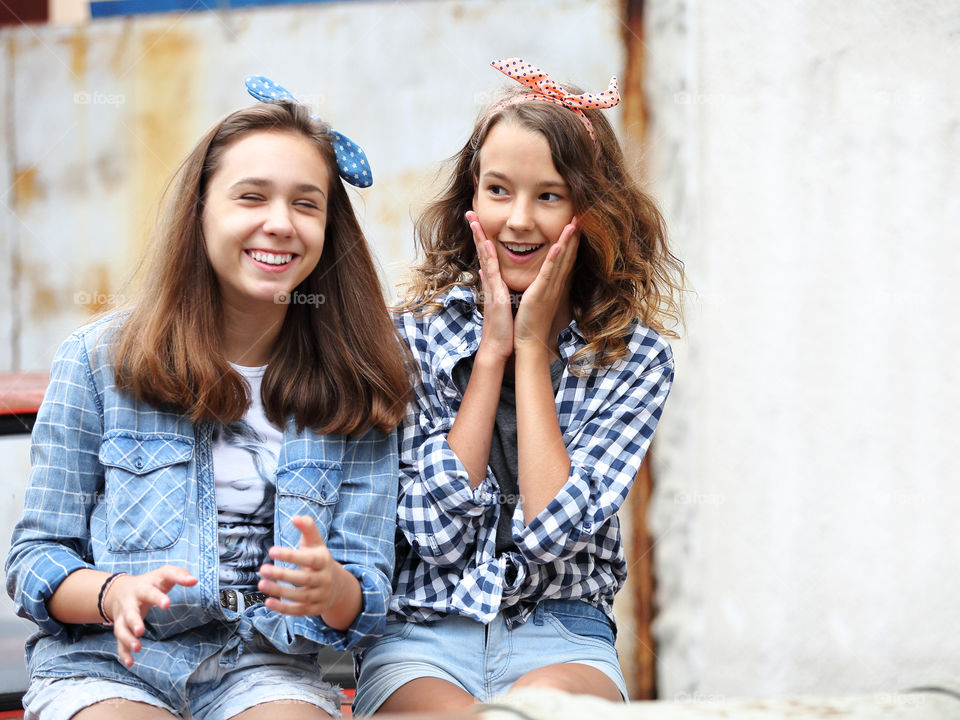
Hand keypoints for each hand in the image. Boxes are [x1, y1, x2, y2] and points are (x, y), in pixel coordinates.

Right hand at [103, 565, 196, 667]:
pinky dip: (123, 652)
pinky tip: (130, 662)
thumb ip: (179, 574)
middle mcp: (129, 603)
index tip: (167, 604)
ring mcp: (122, 617)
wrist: (117, 590)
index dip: (157, 597)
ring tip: (138, 648)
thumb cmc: (149, 582)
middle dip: (134, 622)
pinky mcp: (120, 629)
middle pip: (129, 612)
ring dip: (127, 639)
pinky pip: (119, 642)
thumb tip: (195, 580)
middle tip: (141, 630)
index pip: (149, 592)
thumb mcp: (163, 574)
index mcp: (141, 588)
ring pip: (121, 629)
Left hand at [259, 515, 345, 616]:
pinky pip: (298, 611)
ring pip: (300, 596)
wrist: (337, 585)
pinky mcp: (314, 609)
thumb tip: (296, 517)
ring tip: (261, 584)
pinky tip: (268, 602)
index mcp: (324, 561)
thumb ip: (308, 528)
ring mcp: (320, 596)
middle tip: (262, 569)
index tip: (271, 550)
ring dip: (279, 591)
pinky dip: (283, 608)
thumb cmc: (318, 559)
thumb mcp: (315, 542)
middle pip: (304, 578)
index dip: (291, 555)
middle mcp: (324, 579)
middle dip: (283, 574)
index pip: (309, 559)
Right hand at [467, 211, 513, 362]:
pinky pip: (493, 271)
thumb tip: (488, 273)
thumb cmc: (502, 327)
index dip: (483, 237)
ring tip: (475, 219)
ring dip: (480, 237)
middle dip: (477, 231)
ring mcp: (491, 287)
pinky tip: (489, 242)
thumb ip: (494, 286)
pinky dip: (490, 256)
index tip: (478, 221)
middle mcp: (490, 281)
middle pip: (483, 251)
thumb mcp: (499, 302)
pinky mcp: (495, 294)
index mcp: (493, 282)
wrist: (497, 346)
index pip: (487, 255)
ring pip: (485, 257)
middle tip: (470, 212)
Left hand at [514, 217, 578, 351]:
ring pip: (561, 260)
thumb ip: (539, 284)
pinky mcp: (540, 293)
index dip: (571, 239)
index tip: (574, 222)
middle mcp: (556, 284)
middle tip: (580, 215)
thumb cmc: (530, 321)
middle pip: (568, 254)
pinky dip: (555, 258)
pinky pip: (549, 272)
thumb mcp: (536, 297)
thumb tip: (540, 275)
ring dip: (568, 240)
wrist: (528, 341)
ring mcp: (550, 288)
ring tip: (574, 222)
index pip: (565, 257)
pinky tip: (560, 244)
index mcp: (553, 284)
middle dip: (574, 234)